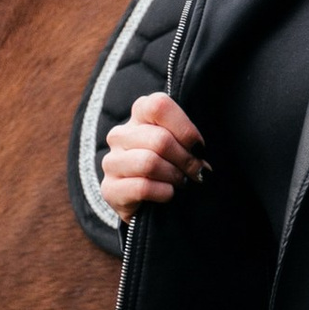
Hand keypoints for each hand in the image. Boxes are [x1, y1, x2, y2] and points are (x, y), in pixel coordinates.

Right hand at [102, 89, 207, 215]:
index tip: (198, 148)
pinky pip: (142, 187)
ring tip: (182, 182)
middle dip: (186, 159)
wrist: (148, 202)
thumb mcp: (181, 146)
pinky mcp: (110, 189)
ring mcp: (112, 161)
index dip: (185, 129)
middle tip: (197, 172)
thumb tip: (198, 155)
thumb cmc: (170, 166)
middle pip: (160, 139)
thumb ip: (188, 141)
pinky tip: (168, 194)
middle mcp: (120, 135)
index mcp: (139, 115)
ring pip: (149, 163)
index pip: (159, 106)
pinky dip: (164, 192)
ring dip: (174, 176)